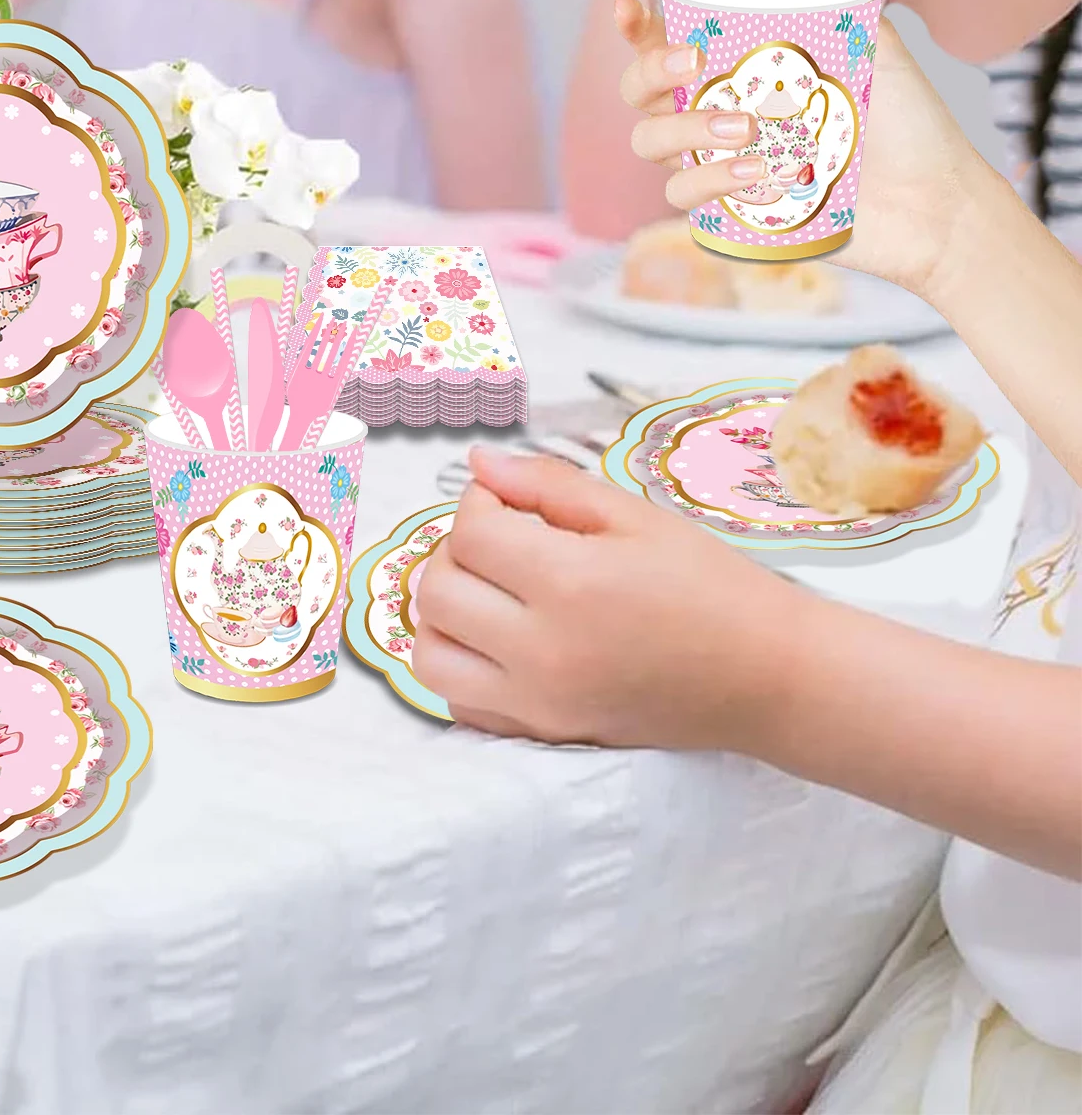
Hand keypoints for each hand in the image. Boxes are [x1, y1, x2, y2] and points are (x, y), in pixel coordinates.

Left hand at [409, 446, 793, 747]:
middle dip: (456, 552)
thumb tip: (477, 464)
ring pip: (431, 653)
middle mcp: (544, 652)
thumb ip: (548, 486)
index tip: (509, 501)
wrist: (768, 677)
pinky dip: (461, 665)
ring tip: (490, 593)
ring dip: (445, 613)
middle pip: (437, 590)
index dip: (480, 502)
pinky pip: (459, 702)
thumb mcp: (635, 517)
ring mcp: (540, 704)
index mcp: (571, 585)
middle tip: (501, 541)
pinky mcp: (544, 736)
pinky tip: (498, 641)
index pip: (470, 533)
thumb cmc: (710, 587)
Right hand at [615, 0, 985, 299]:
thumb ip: (811, 0)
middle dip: (650, 73)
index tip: (632, 7)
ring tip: (746, 130)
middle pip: (640, 94)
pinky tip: (754, 174)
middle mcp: (721, 117)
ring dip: (681, 130)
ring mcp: (721, 165)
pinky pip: (682, 196)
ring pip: (651, 143)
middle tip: (696, 64)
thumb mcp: (873, 49)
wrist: (940, 204)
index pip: (668, 46)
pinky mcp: (731, 213)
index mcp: (745, 74)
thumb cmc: (911, 126)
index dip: (636, 29)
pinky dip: (705, 182)